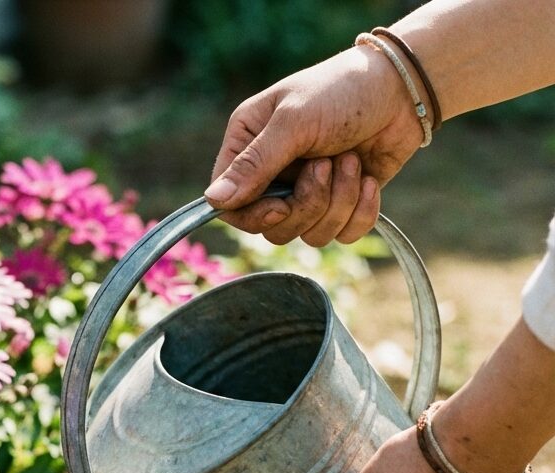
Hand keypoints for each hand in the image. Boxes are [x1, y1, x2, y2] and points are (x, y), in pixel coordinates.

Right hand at [206, 45, 428, 244]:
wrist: (404, 89)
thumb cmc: (343, 91)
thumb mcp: (294, 122)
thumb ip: (254, 164)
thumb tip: (214, 201)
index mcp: (249, 147)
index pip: (231, 206)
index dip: (254, 217)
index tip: (281, 207)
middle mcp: (273, 174)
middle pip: (272, 228)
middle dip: (307, 204)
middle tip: (326, 164)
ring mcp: (307, 192)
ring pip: (308, 235)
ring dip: (337, 202)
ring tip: (351, 161)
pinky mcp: (340, 204)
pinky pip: (341, 236)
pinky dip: (359, 212)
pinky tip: (368, 179)